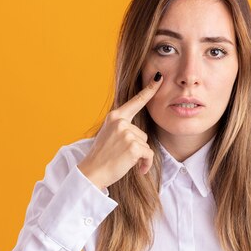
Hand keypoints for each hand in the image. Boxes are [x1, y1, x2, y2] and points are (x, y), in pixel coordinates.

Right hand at [77, 71, 162, 190]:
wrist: (92, 172)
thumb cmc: (101, 157)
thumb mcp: (108, 135)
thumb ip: (122, 128)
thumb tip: (139, 132)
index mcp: (114, 116)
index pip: (136, 101)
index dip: (149, 89)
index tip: (159, 77)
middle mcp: (120, 121)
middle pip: (142, 134)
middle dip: (136, 147)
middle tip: (121, 155)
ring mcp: (126, 133)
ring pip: (146, 144)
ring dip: (140, 156)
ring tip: (124, 161)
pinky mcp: (133, 146)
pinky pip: (148, 154)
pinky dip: (145, 164)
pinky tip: (137, 169)